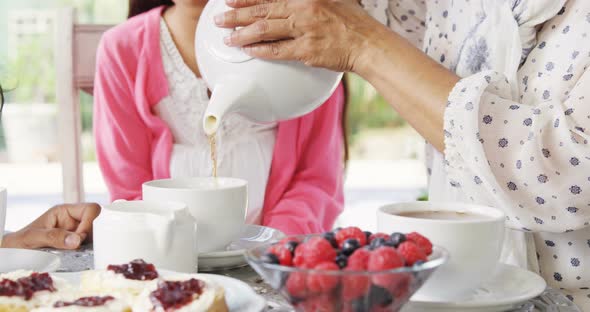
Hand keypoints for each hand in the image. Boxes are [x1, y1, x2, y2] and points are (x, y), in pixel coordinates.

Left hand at [1, 203, 100, 249]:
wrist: (13, 254)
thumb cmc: (19, 242)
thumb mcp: (33, 237)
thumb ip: (54, 237)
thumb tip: (77, 240)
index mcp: (65, 211)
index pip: (90, 209)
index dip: (90, 223)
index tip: (81, 238)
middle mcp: (74, 221)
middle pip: (98, 221)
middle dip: (94, 235)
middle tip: (82, 247)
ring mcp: (77, 234)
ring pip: (97, 235)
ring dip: (93, 245)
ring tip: (80, 254)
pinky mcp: (79, 246)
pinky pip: (92, 246)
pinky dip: (91, 252)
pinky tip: (83, 257)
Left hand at [215, 0, 384, 71]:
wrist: (367, 43)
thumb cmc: (352, 22)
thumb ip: (308, 1)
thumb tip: (287, 5)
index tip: (230, 0)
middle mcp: (303, 9)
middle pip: (262, 11)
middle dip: (237, 15)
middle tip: (220, 19)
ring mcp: (304, 29)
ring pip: (264, 30)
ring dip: (242, 34)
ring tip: (228, 38)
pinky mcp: (306, 50)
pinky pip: (277, 50)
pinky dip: (260, 50)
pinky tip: (248, 51)